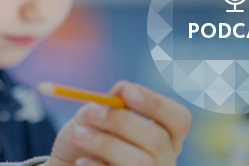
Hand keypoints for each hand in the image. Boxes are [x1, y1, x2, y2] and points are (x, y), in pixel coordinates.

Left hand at [45, 81, 191, 165]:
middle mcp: (164, 159)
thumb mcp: (95, 115)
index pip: (179, 119)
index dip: (156, 103)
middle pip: (157, 140)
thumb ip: (109, 102)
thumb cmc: (87, 136)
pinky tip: (81, 161)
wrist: (69, 162)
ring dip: (106, 144)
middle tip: (89, 111)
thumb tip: (123, 89)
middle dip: (121, 121)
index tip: (127, 91)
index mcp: (165, 135)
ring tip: (78, 134)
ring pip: (141, 162)